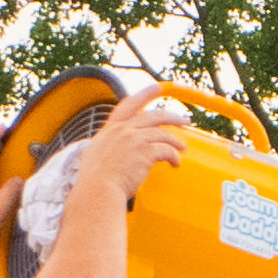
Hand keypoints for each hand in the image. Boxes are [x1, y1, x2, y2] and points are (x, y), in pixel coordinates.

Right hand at [65, 92, 187, 215]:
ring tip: (182, 148)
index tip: (157, 87)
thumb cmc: (95, 180)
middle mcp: (123, 130)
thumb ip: (106, 145)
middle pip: (154, 116)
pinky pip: (167, 150)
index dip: (145, 94)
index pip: (129, 104)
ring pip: (163, 134)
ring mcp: (135, 139)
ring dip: (176, 141)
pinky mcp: (146, 152)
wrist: (98, 190)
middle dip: (172, 117)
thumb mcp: (94, 153)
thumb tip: (110, 147)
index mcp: (111, 129)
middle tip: (184, 120)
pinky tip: (175, 163)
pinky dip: (174, 157)